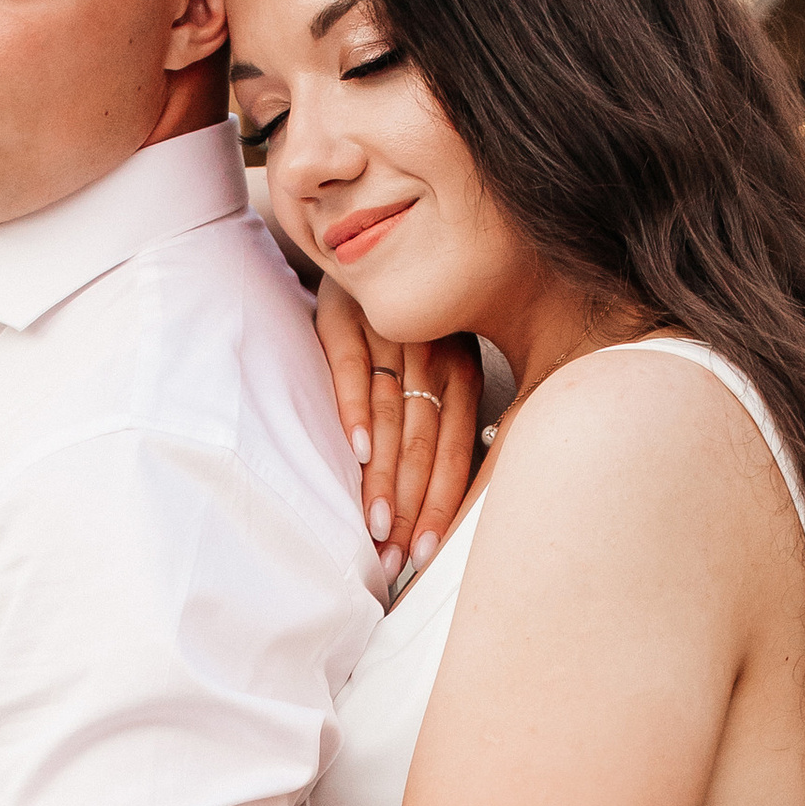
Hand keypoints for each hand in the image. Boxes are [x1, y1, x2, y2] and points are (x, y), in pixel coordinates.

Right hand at [314, 276, 483, 574]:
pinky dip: (355, 412)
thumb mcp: (431, 362)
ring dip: (384, 476)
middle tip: (396, 556)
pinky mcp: (343, 316)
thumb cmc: (397, 325)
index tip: (427, 553)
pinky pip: (352, 368)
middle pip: (424, 440)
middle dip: (411, 505)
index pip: (456, 448)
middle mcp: (432, 350)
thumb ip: (435, 422)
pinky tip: (359, 453)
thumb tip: (429, 507)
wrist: (358, 249)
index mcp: (461, 369)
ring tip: (375, 525)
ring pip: (392, 414)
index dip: (443, 503)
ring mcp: (389, 331)